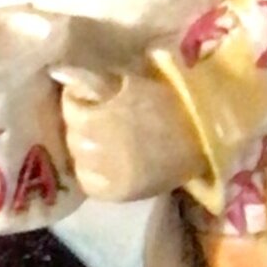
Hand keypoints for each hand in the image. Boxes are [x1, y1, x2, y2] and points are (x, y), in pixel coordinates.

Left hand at [56, 69, 201, 202]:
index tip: (91, 97)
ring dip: (85, 147)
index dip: (78, 98)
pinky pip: (88, 183)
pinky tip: (107, 162)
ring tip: (104, 140)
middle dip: (81, 123)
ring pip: (77, 158)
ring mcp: (108, 174)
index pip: (70, 105)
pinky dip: (92, 172)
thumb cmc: (171, 101)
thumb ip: (96, 80)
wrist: (205, 137)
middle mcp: (99, 148)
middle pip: (71, 132)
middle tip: (99, 118)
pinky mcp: (117, 194)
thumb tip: (61, 73)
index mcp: (102, 116)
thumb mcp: (133, 81)